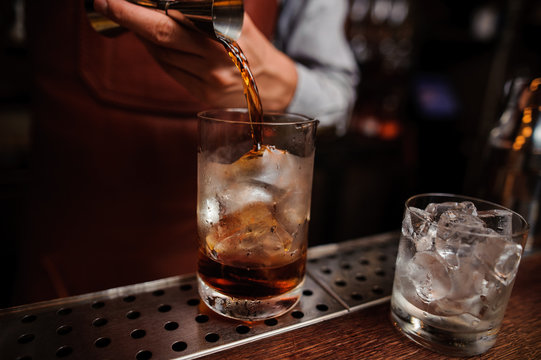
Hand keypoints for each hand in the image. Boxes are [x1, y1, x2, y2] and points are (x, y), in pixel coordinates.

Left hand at [93, 0, 296, 110]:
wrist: (274, 87)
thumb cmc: (253, 47)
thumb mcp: (237, 19)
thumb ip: (208, 7)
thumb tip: (172, 1)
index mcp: (225, 33)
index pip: (172, 21)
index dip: (139, 12)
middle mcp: (215, 58)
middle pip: (162, 38)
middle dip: (129, 19)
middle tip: (105, 3)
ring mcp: (207, 79)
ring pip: (161, 55)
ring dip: (142, 36)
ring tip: (133, 19)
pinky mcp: (201, 94)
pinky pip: (169, 70)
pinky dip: (156, 54)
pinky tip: (153, 42)